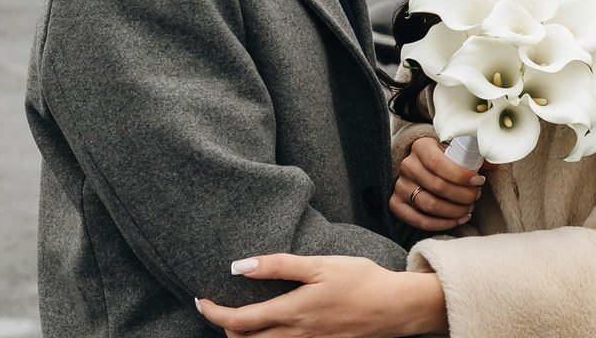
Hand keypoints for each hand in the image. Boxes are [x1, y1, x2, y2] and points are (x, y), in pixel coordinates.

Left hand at [195, 254, 444, 336]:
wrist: (394, 307)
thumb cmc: (359, 279)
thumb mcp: (320, 264)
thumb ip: (279, 266)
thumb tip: (240, 266)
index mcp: (292, 312)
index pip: (239, 322)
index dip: (214, 314)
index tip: (201, 301)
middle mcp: (295, 336)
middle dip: (225, 329)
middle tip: (217, 308)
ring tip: (239, 319)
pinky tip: (270, 328)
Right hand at [390, 136, 485, 231]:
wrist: (420, 165)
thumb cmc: (444, 158)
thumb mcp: (455, 150)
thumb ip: (475, 155)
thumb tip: (497, 162)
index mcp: (421, 146)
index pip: (438, 163)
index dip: (460, 175)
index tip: (478, 181)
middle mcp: (407, 165)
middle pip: (437, 186)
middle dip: (462, 195)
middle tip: (476, 196)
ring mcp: (400, 186)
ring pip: (430, 206)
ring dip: (454, 211)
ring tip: (469, 209)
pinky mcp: (396, 204)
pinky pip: (419, 221)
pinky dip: (442, 224)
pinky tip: (458, 219)